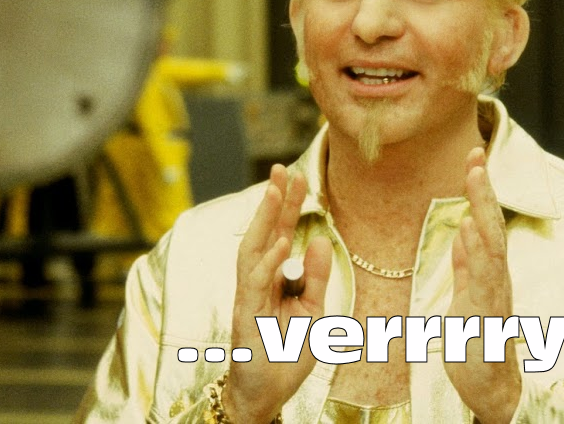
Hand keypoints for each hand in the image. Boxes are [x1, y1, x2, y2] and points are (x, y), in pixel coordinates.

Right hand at [224, 164, 332, 422]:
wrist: (268, 393)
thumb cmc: (287, 352)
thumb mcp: (313, 310)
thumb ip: (315, 277)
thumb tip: (317, 239)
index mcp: (274, 278)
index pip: (279, 233)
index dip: (287, 206)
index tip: (297, 176)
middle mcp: (257, 281)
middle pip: (262, 233)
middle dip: (272, 201)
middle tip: (281, 169)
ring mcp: (248, 297)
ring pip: (251, 250)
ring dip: (264, 221)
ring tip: (276, 193)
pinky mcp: (245, 315)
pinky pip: (254, 283)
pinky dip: (266, 262)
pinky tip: (278, 243)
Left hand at [446, 148, 520, 423]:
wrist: (492, 389)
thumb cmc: (478, 345)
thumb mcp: (465, 298)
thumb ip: (466, 268)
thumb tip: (463, 233)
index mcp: (489, 271)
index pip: (485, 222)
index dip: (479, 190)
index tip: (472, 158)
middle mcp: (497, 277)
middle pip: (492, 224)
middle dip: (483, 188)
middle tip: (475, 154)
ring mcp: (495, 293)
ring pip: (492, 242)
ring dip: (483, 208)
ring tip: (475, 176)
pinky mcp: (487, 313)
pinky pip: (485, 277)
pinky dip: (478, 251)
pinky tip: (471, 228)